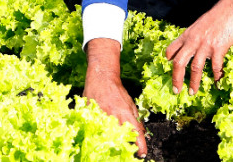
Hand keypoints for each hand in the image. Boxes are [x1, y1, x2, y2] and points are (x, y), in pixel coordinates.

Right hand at [84, 38, 146, 157]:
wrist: (101, 78)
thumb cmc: (116, 91)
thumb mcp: (130, 104)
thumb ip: (135, 118)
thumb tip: (141, 132)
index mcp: (126, 114)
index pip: (136, 133)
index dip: (140, 146)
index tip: (142, 154)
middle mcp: (114, 117)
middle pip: (121, 138)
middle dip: (124, 144)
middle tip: (125, 147)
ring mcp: (101, 117)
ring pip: (107, 135)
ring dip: (110, 139)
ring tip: (111, 140)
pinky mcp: (91, 116)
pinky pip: (95, 129)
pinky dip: (98, 132)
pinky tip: (99, 132)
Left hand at [165, 5, 232, 94]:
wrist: (230, 9)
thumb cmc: (215, 17)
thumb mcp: (198, 25)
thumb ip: (193, 37)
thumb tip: (190, 48)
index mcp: (187, 35)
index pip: (172, 50)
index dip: (169, 60)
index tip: (169, 67)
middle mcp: (193, 41)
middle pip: (179, 63)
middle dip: (176, 79)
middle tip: (176, 90)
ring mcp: (205, 45)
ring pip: (195, 68)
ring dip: (193, 82)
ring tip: (192, 92)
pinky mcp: (218, 48)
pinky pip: (215, 66)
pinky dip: (216, 75)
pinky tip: (216, 81)